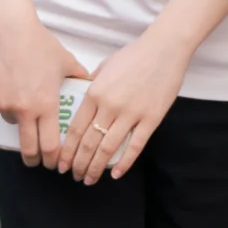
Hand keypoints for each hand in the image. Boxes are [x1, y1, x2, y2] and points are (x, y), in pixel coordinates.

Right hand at [0, 13, 90, 168]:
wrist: (9, 29)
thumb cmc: (40, 44)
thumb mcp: (65, 61)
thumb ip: (78, 76)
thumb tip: (90, 84)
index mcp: (46, 105)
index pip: (50, 146)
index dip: (53, 159)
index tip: (54, 164)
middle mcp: (24, 110)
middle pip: (28, 148)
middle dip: (33, 159)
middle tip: (35, 160)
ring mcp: (3, 105)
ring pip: (11, 123)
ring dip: (17, 119)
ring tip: (21, 99)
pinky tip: (5, 87)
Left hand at [59, 26, 192, 184]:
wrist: (165, 48)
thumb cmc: (135, 54)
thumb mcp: (105, 65)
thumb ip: (92, 84)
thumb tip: (82, 96)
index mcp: (95, 93)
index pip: (75, 130)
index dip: (66, 151)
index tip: (62, 164)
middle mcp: (109, 106)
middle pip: (88, 143)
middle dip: (78, 164)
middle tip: (74, 176)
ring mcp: (131, 113)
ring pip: (108, 149)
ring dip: (96, 167)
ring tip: (89, 179)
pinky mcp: (151, 118)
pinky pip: (135, 145)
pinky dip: (124, 163)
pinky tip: (116, 174)